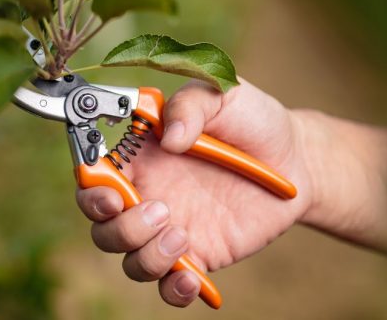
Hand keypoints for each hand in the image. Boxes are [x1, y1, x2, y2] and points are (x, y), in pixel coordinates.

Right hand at [76, 79, 315, 306]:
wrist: (296, 160)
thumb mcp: (223, 94)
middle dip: (118, 227)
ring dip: (146, 254)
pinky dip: (173, 290)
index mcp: (140, 156)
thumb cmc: (253, 121)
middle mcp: (148, 194)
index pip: (94, 175)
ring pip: (130, 260)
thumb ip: (191, 105)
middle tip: (159, 210)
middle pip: (102, 225)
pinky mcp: (197, 257)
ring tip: (183, 234)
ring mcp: (170, 229)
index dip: (90, 187)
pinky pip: (169, 287)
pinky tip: (193, 278)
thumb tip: (170, 136)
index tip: (109, 190)